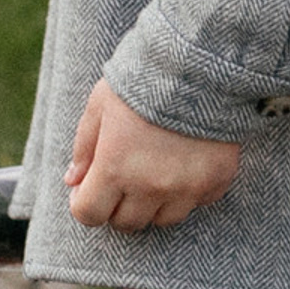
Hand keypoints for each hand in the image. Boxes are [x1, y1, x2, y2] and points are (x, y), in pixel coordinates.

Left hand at [65, 80, 241, 230]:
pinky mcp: (216, 181)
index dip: (84, 204)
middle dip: (116, 206)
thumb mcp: (99, 107)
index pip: (89, 214)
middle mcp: (150, 186)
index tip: (87, 189)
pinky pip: (198, 203)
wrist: (199, 66)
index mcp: (115, 168)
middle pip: (127, 223)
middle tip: (119, 180)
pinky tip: (184, 166)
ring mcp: (187, 188)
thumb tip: (73, 180)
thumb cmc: (141, 81)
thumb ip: (84, 148)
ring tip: (153, 174)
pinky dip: (188, 192)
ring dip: (153, 204)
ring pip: (164, 220)